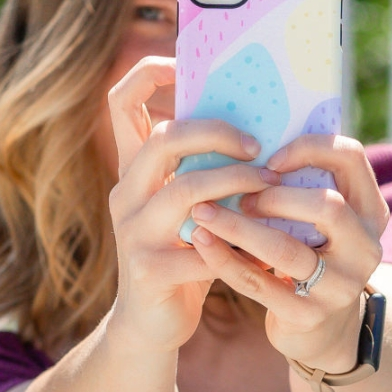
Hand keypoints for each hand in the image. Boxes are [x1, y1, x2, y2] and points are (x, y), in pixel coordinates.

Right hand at [105, 56, 284, 351]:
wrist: (153, 325)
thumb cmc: (184, 254)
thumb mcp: (190, 205)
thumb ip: (206, 168)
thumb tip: (261, 122)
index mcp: (133, 168)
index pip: (121, 101)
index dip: (151, 73)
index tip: (190, 66)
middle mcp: (125, 192)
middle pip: (164, 139)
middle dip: (216, 133)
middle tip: (256, 146)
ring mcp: (133, 232)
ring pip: (186, 190)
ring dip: (236, 183)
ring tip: (270, 186)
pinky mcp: (149, 269)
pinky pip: (201, 247)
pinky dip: (238, 243)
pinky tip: (265, 245)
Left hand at [187, 134, 389, 370]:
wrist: (320, 330)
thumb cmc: (310, 253)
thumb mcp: (322, 220)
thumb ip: (304, 182)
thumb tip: (246, 134)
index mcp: (371, 210)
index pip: (351, 159)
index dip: (308, 148)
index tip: (268, 158)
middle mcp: (366, 247)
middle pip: (326, 206)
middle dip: (274, 195)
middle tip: (238, 193)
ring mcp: (340, 285)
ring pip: (285, 249)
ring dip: (238, 226)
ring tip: (202, 211)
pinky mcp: (308, 314)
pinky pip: (259, 283)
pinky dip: (224, 259)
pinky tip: (200, 241)